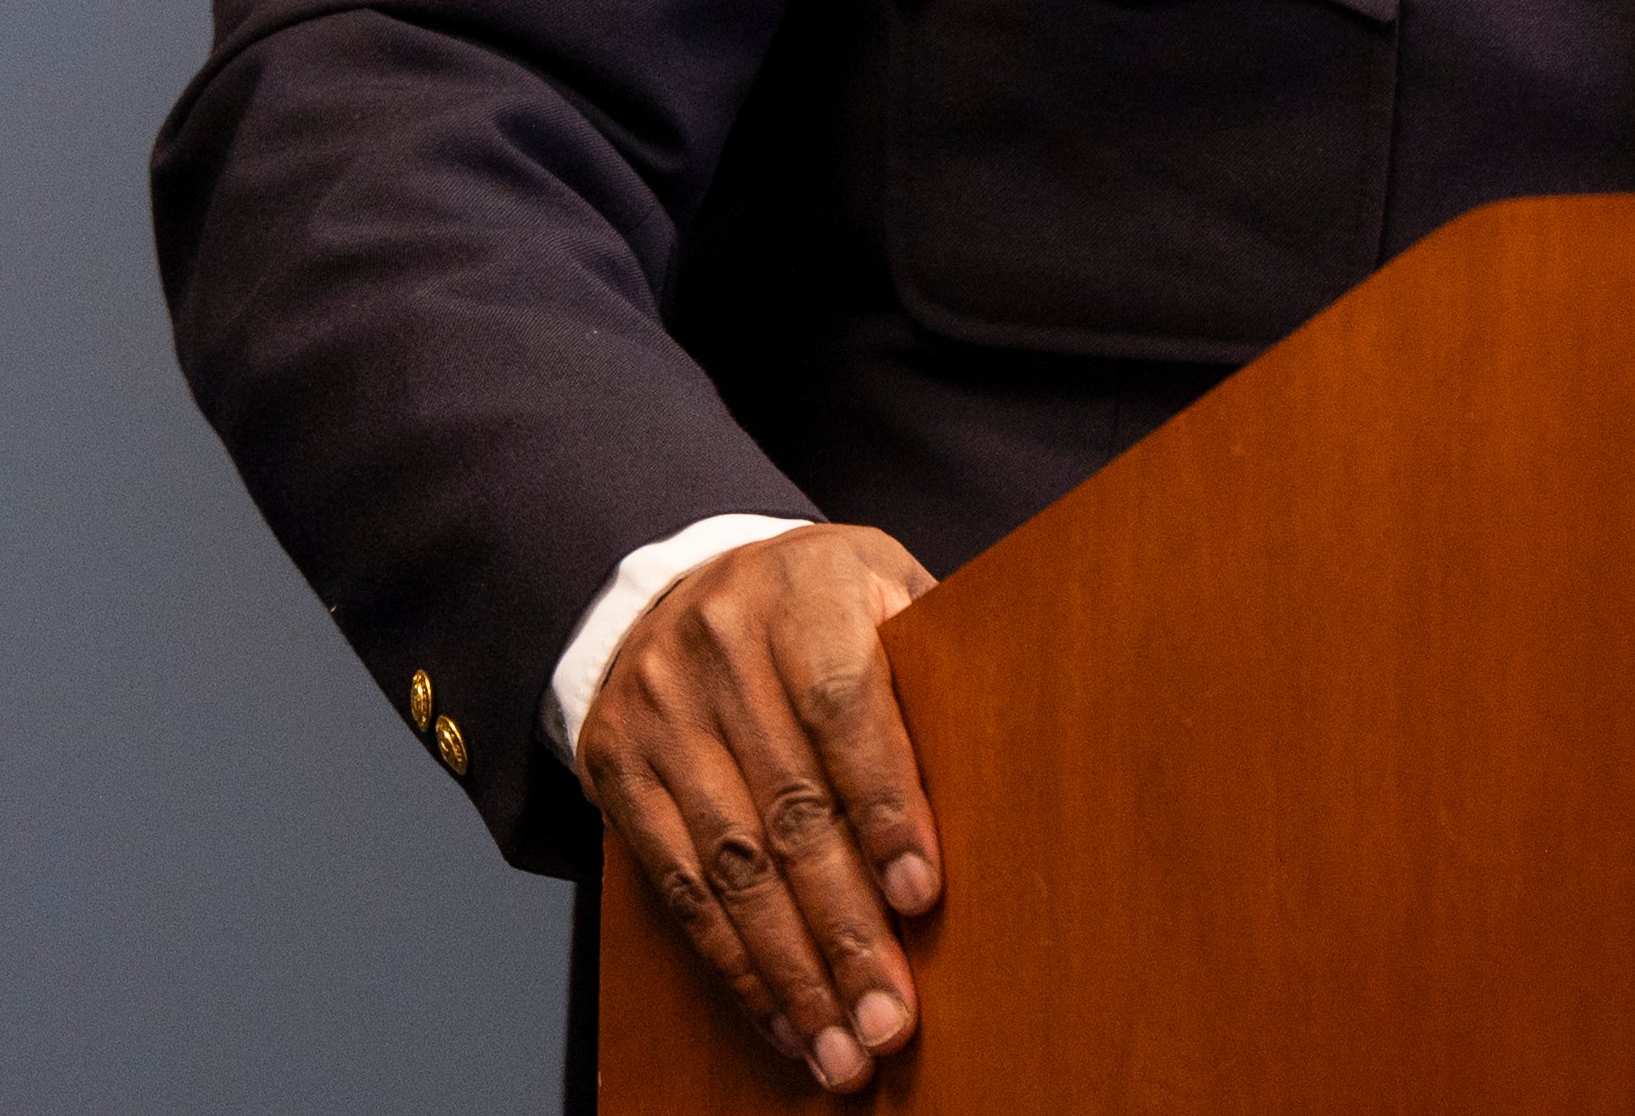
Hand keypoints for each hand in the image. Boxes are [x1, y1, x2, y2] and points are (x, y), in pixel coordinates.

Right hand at [574, 522, 943, 1091]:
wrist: (677, 585)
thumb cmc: (817, 607)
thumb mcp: (883, 589)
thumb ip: (937, 660)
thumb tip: (1018, 754)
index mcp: (802, 593)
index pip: (843, 707)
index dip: (885, 808)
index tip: (922, 898)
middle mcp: (718, 645)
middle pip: (788, 807)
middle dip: (845, 929)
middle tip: (890, 1020)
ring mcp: (658, 708)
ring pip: (729, 863)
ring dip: (791, 972)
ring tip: (843, 1048)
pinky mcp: (616, 765)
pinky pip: (677, 884)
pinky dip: (734, 964)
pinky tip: (783, 1018)